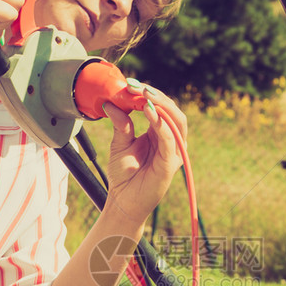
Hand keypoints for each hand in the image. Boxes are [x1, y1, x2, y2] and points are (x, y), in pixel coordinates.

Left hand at [102, 84, 187, 225]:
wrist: (122, 201)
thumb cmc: (123, 176)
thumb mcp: (119, 144)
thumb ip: (120, 124)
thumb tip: (110, 103)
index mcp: (159, 134)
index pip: (160, 108)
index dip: (147, 94)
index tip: (130, 84)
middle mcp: (170, 141)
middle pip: (172, 111)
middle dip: (156, 95)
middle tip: (137, 86)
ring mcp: (173, 152)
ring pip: (176, 121)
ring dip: (161, 105)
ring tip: (144, 94)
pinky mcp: (171, 163)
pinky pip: (170, 139)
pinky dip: (160, 123)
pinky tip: (148, 111)